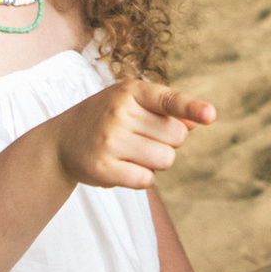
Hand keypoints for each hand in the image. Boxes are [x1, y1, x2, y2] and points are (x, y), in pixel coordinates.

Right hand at [51, 81, 213, 190]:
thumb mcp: (132, 103)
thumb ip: (166, 109)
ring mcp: (109, 140)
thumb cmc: (107, 119)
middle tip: (141, 138)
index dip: (191, 108)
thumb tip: (199, 120)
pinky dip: (140, 177)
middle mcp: (119, 112)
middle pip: (177, 137)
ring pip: (165, 160)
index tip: (210, 115)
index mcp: (131, 91)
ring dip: (156, 162)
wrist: (60, 142)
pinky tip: (120, 166)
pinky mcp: (102, 168)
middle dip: (168, 141)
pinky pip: (146, 180)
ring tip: (131, 153)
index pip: (168, 100)